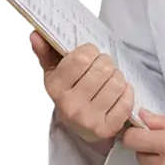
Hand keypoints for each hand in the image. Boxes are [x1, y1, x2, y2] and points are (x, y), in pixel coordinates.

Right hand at [30, 31, 134, 145]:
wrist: (79, 128)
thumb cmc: (69, 95)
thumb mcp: (55, 73)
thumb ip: (46, 51)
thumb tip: (37, 35)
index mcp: (56, 88)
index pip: (82, 57)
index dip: (90, 51)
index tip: (89, 55)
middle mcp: (71, 106)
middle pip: (103, 67)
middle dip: (105, 63)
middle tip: (100, 68)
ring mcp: (89, 120)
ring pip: (117, 81)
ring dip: (117, 76)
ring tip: (108, 81)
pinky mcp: (108, 129)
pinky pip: (127, 100)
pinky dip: (126, 93)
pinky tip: (116, 94)